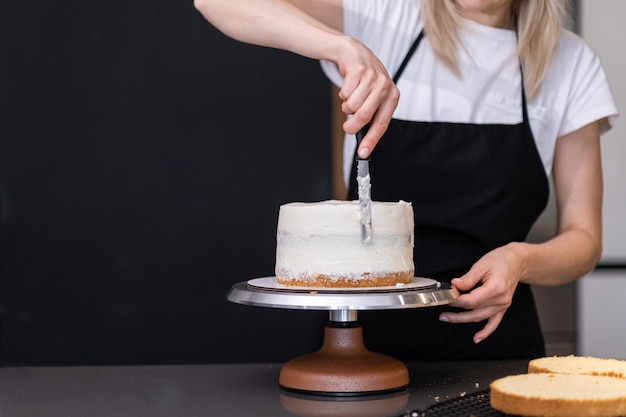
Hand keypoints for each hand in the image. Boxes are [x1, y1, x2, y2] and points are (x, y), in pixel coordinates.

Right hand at [335, 37, 399, 157]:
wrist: (356, 54)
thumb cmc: (366, 80)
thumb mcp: (375, 97)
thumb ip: (373, 116)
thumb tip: (365, 141)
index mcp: (392, 97)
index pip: (382, 124)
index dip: (371, 140)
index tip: (363, 152)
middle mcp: (384, 87)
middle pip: (363, 117)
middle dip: (351, 126)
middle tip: (348, 127)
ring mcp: (372, 78)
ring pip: (351, 106)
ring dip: (346, 106)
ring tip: (352, 96)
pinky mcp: (359, 71)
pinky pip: (344, 94)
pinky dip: (342, 94)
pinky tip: (349, 85)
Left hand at [439, 244, 524, 343]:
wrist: (516, 262)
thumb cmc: (500, 261)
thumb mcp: (481, 265)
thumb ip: (468, 278)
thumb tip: (455, 285)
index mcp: (496, 288)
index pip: (472, 300)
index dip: (457, 300)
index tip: (446, 296)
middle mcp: (501, 300)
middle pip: (474, 310)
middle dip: (456, 312)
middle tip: (442, 313)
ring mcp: (503, 306)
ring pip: (480, 317)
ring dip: (463, 320)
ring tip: (447, 318)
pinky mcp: (502, 308)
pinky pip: (494, 323)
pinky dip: (486, 332)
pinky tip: (476, 339)